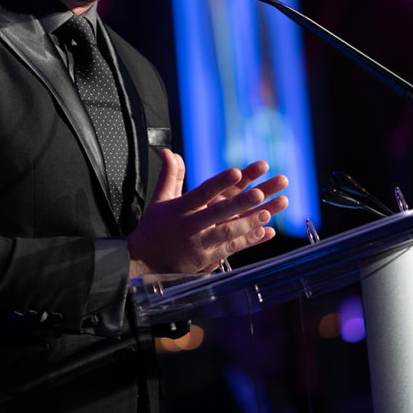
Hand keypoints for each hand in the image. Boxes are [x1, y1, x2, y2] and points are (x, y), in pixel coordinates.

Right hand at [127, 149, 288, 277]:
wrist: (145, 260)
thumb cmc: (154, 227)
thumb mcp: (160, 199)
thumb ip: (170, 175)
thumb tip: (171, 152)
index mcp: (180, 208)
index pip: (202, 192)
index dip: (219, 182)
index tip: (237, 171)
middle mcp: (190, 225)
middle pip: (218, 212)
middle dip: (240, 203)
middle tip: (259, 193)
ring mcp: (199, 244)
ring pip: (226, 233)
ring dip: (248, 223)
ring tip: (267, 212)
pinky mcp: (205, 258)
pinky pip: (229, 249)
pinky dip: (247, 241)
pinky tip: (262, 232)